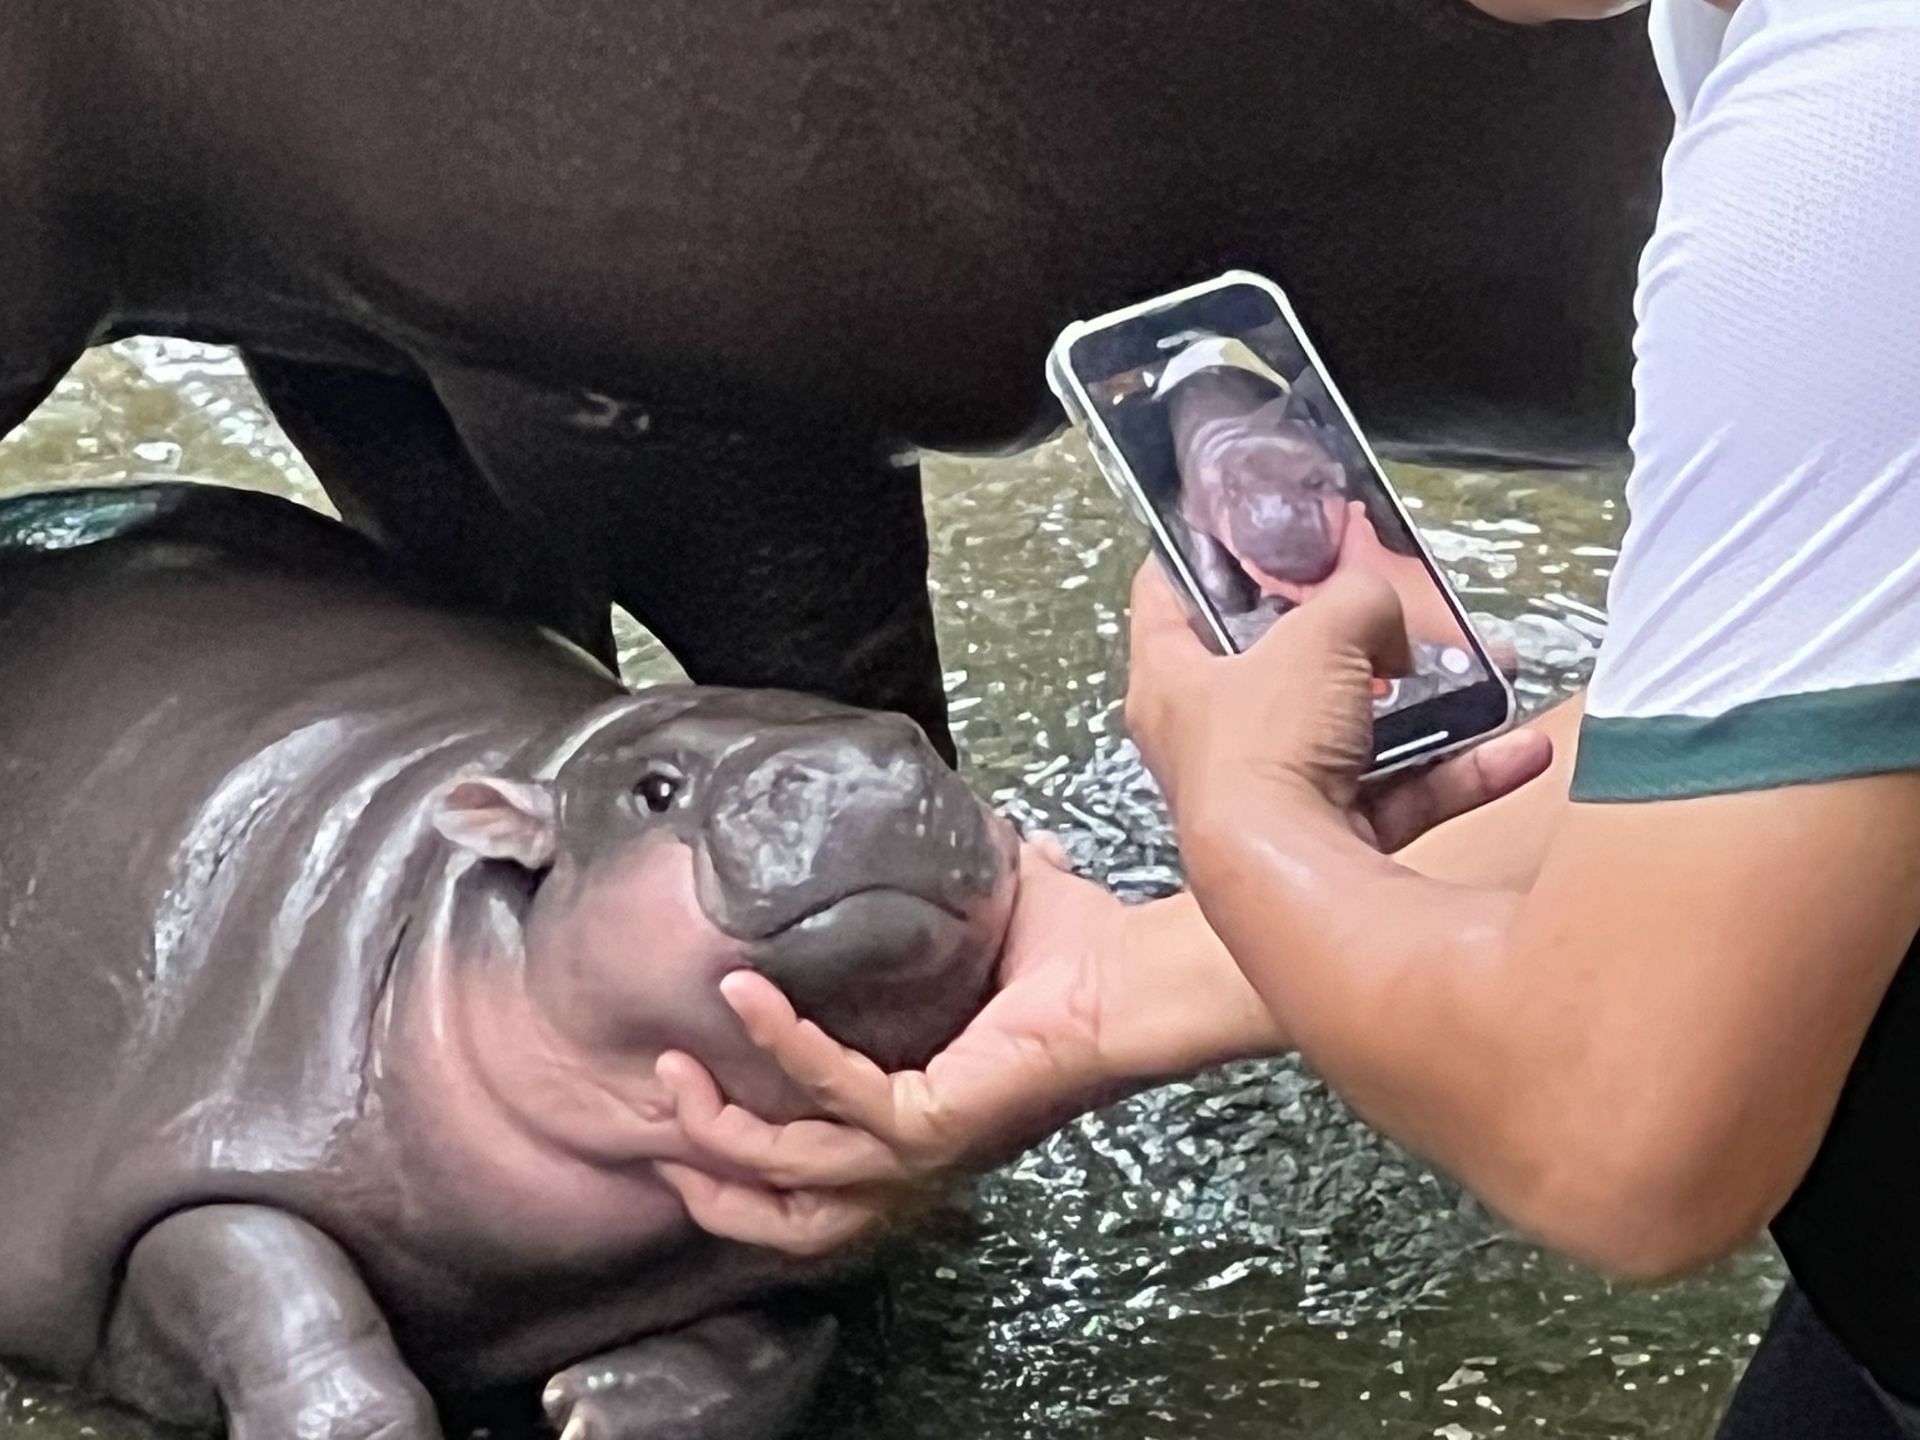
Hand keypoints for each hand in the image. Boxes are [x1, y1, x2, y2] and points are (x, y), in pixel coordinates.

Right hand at [655, 841, 1283, 1254]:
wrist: (1136, 971)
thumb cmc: (1080, 956)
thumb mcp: (982, 924)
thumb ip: (948, 893)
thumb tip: (955, 830)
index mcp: (918, 1120)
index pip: (811, 1178)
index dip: (737, 1162)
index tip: (685, 1100)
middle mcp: (916, 1151)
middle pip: (787, 1214)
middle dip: (709, 1170)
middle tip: (661, 1099)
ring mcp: (925, 1146)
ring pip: (794, 1176)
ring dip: (724, 1128)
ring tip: (675, 1074)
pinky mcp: (937, 1121)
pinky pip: (839, 1095)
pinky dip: (784, 1043)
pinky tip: (747, 996)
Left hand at [1125, 561, 1550, 850]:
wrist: (1294, 880)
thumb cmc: (1265, 748)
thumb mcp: (1321, 633)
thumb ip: (1362, 600)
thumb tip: (1386, 619)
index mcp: (1170, 679)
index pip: (1165, 592)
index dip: (1201, 550)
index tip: (1241, 524)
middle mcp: (1210, 739)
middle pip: (1278, 667)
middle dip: (1352, 639)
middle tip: (1397, 610)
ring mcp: (1271, 795)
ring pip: (1353, 732)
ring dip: (1426, 706)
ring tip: (1485, 671)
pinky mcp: (1327, 842)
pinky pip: (1400, 794)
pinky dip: (1456, 772)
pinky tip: (1515, 749)